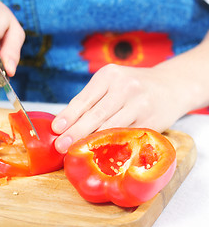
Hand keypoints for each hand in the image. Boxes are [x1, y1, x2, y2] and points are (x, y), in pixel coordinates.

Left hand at [52, 64, 188, 153]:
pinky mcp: (150, 121)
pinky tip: (99, 152)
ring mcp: (139, 104)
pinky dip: (110, 145)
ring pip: (110, 127)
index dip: (69, 115)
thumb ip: (91, 100)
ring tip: (75, 150)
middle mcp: (125, 87)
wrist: (170, 87)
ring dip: (91, 141)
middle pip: (95, 114)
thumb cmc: (131, 87)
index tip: (56, 129)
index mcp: (109, 75)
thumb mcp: (111, 84)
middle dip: (75, 132)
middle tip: (60, 146)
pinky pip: (125, 135)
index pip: (84, 99)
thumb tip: (64, 123)